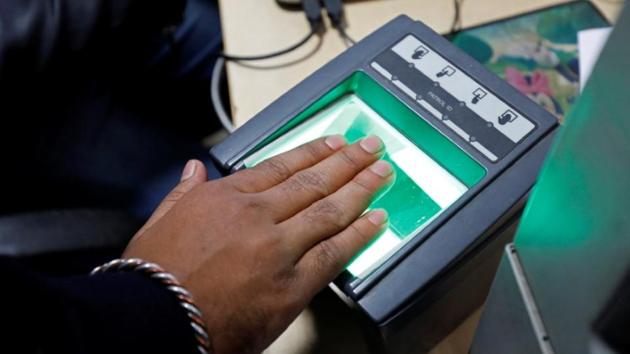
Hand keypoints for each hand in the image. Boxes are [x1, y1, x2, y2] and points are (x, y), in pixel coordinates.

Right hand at [123, 135, 393, 353]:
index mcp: (227, 197)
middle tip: (371, 148)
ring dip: (361, 188)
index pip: (281, 166)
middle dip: (348, 162)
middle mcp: (257, 216)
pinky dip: (359, 235)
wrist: (154, 321)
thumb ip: (183, 192)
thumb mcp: (159, 222)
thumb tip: (193, 168)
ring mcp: (278, 249)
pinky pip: (334, 254)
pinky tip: (377, 220)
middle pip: (313, 182)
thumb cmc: (153, 276)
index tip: (335, 143)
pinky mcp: (291, 285)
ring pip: (330, 211)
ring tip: (382, 173)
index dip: (313, 152)